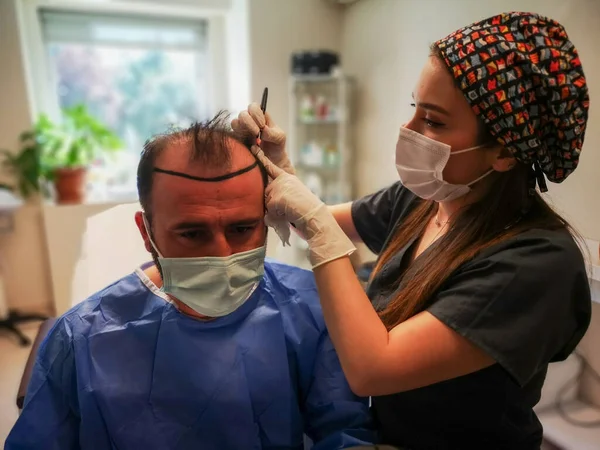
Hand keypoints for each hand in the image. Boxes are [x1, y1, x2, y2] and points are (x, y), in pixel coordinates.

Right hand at [231, 103, 294, 174]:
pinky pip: (232, 136)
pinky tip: (248, 145)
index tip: (262, 125)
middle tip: (257, 133)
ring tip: (253, 140)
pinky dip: (239, 139)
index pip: (253, 107)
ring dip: (243, 130)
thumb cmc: (276, 146)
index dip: (256, 114)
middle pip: (242, 114)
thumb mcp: (279, 138)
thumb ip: (273, 133)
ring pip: (235, 124)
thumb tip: (263, 130)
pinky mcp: (236, 140)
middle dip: (249, 122)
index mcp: (259, 116)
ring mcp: (241, 130)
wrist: (272, 161)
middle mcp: (248, 121)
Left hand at [252, 146, 354, 267]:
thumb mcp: (293, 195)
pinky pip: (269, 210)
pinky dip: (276, 215)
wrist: (313, 214)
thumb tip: (266, 206)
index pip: (271, 167)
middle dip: (273, 203)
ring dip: (275, 210)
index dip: (262, 158)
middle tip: (288, 206)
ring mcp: (278, 187)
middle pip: (266, 192)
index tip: (254, 148)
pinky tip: (287, 213)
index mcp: (287, 178)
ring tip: (289, 210)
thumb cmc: (306, 209)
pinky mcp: (275, 197)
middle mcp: (281, 180)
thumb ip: (280, 194)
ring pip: (267, 202)